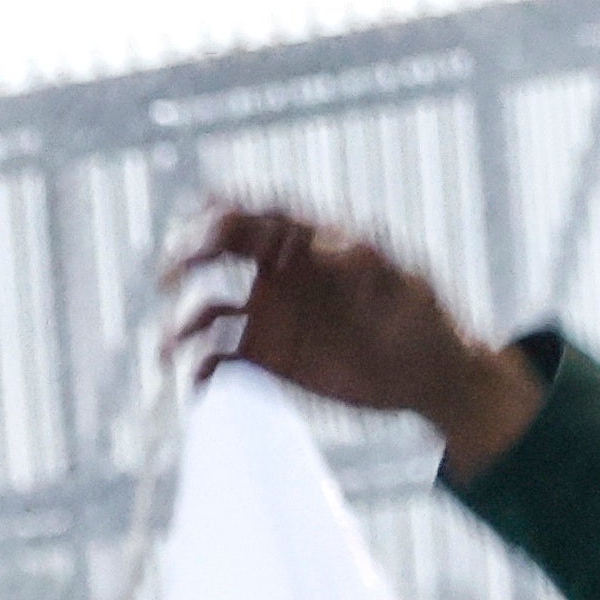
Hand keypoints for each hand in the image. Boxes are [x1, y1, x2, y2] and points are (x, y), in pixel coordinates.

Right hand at [167, 204, 546, 474]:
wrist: (431, 377)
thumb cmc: (426, 319)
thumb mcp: (406, 286)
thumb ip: (368, 262)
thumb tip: (324, 244)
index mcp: (308, 242)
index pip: (258, 216)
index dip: (226, 212)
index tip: (204, 221)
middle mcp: (279, 272)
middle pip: (218, 253)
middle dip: (188, 257)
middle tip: (171, 274)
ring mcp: (269, 316)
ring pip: (209, 310)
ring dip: (183, 325)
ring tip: (168, 349)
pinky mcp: (267, 358)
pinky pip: (221, 359)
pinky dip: (201, 370)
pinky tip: (195, 387)